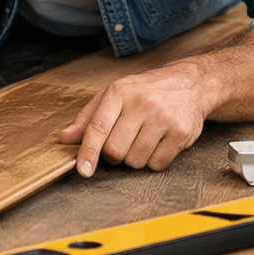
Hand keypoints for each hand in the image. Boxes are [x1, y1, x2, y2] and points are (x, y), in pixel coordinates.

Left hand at [58, 62, 206, 175]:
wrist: (188, 84)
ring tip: (140, 139)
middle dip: (113, 155)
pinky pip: (157, 164)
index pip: (98, 127)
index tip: (83, 170)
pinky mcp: (181, 133)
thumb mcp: (113, 95)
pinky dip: (153, 161)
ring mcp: (162, 118)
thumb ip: (87, 117)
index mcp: (119, 93)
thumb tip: (65, 138)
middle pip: (115, 150)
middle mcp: (140, 104)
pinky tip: (157, 143)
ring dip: (134, 158)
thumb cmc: (145, 91)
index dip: (88, 152)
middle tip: (120, 142)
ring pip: (135, 161)